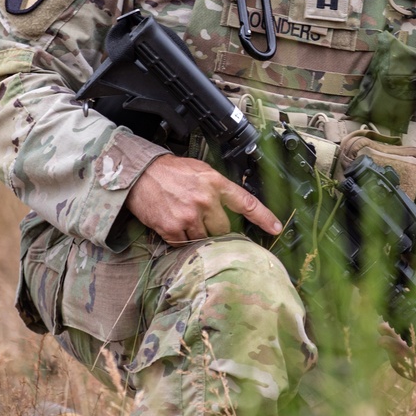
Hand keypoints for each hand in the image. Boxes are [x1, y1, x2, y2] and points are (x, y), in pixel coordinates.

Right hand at [125, 154, 282, 244]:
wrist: (140, 174)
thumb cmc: (170, 171)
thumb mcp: (200, 171)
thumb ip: (217, 187)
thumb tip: (232, 204)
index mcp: (215, 183)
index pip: (247, 203)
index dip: (264, 217)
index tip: (276, 228)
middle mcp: (205, 200)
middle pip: (224, 229)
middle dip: (216, 227)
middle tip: (200, 218)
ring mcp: (189, 216)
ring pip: (206, 239)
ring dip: (198, 234)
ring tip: (184, 219)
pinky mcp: (173, 229)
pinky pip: (185, 244)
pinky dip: (181, 239)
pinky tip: (173, 225)